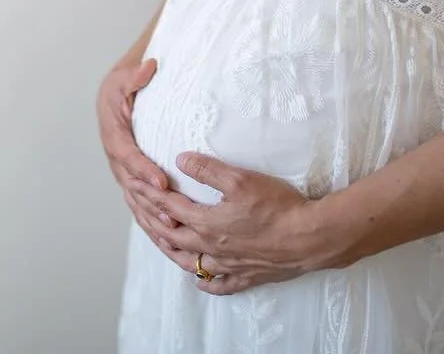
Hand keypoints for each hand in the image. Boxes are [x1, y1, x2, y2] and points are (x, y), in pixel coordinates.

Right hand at [97, 56, 170, 227]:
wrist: (115, 92)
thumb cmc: (124, 84)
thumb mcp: (127, 75)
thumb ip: (137, 75)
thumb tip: (149, 67)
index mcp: (113, 132)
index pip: (127, 154)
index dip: (142, 168)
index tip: (161, 180)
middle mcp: (115, 156)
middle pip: (131, 184)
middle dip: (151, 202)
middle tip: (173, 216)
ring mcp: (121, 170)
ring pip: (134, 198)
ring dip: (152, 216)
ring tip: (173, 231)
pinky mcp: (130, 178)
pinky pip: (138, 203)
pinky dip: (151, 220)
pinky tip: (167, 237)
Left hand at [126, 151, 338, 295]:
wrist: (310, 237)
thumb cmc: (278, 207)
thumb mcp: (240, 179)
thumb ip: (207, 169)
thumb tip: (180, 159)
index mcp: (207, 223)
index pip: (168, 207)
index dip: (148, 193)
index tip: (133, 183)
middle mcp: (212, 247)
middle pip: (171, 236)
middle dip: (150, 220)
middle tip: (136, 209)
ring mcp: (228, 265)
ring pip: (189, 262)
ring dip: (170, 250)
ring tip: (161, 241)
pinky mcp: (247, 276)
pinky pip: (219, 285)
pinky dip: (205, 282)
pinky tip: (200, 281)